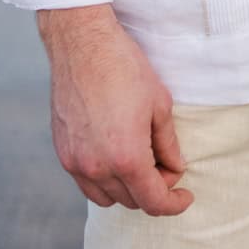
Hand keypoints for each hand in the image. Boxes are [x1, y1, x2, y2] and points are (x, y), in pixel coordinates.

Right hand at [35, 4, 194, 215]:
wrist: (82, 45)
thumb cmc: (123, 68)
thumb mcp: (159, 103)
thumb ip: (168, 144)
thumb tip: (175, 168)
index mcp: (127, 157)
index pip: (153, 202)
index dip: (174, 204)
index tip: (185, 196)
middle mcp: (98, 168)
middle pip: (132, 202)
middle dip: (154, 189)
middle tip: (167, 164)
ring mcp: (76, 163)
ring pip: (108, 198)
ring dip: (128, 189)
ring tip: (141, 161)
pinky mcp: (63, 153)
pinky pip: (87, 184)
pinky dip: (105, 181)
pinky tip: (116, 158)